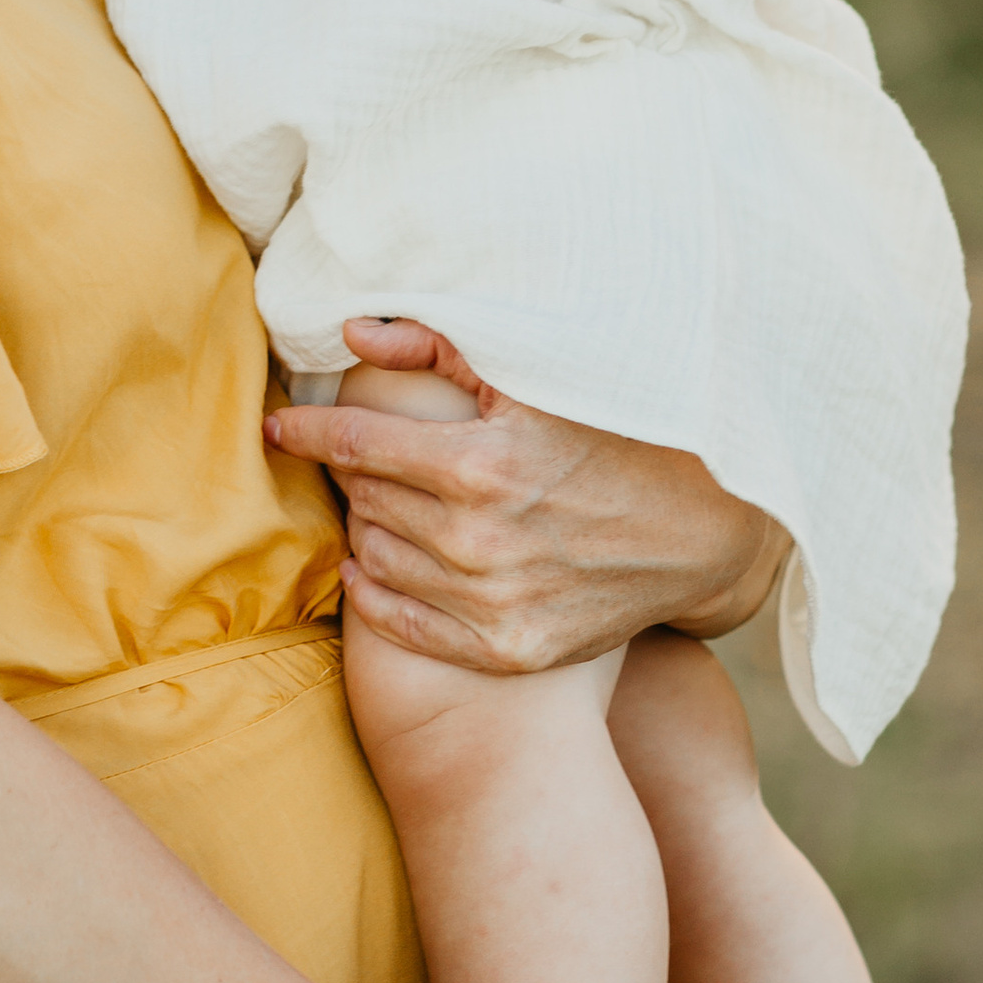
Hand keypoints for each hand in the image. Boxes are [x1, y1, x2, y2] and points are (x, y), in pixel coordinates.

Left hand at [268, 321, 782, 670]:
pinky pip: (406, 624)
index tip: (281, 423)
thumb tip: (352, 332)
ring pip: (377, 559)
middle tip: (350, 453)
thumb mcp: (534, 378)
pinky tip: (369, 568)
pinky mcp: (509, 649)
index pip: (356, 443)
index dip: (309, 429)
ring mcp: (493, 602)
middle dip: (347, 472)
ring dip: (363, 527)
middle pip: (365, 500)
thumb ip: (437, 347)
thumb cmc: (617, 433)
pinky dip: (375, 594)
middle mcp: (479, 540)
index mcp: (480, 464)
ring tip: (372, 502)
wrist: (701, 529)